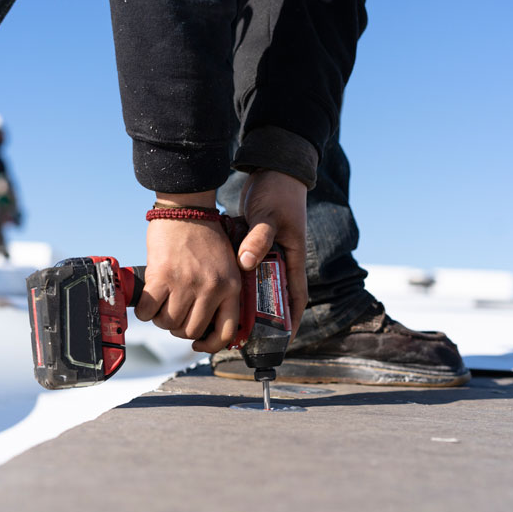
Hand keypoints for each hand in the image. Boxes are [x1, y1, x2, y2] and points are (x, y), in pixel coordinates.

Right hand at [136, 191, 240, 353]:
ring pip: (168, 323)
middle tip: (174, 314)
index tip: (198, 344)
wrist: (187, 210)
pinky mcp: (162, 276)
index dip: (209, 346)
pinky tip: (147, 301)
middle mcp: (211, 288)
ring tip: (161, 304)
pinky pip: (148, 311)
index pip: (225, 332)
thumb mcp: (228, 265)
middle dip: (178, 328)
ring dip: (160, 319)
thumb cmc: (206, 237)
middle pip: (190, 331)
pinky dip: (144, 310)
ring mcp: (186, 283)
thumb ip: (221, 292)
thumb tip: (205, 324)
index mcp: (231, 287)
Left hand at [238, 169, 307, 340]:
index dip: (290, 321)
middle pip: (273, 296)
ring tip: (224, 317)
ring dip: (243, 298)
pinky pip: (245, 269)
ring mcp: (267, 253)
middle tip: (241, 335)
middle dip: (260, 317)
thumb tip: (246, 263)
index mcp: (294, 258)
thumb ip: (259, 238)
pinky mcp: (254, 245)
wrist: (273, 168)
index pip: (296, 298)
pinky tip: (217, 286)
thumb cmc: (278, 191)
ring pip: (257, 284)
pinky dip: (234, 277)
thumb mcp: (269, 215)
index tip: (281, 342)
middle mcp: (282, 260)